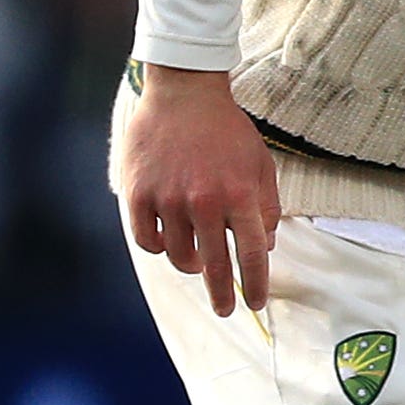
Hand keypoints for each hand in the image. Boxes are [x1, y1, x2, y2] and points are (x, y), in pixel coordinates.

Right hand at [118, 66, 282, 317]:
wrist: (184, 96)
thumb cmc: (227, 132)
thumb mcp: (261, 164)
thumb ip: (266, 205)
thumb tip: (267, 244)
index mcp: (240, 195)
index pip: (253, 252)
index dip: (256, 282)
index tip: (256, 302)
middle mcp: (204, 202)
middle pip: (215, 265)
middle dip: (222, 294)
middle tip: (225, 309)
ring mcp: (168, 199)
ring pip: (177, 256)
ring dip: (191, 265)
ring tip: (198, 261)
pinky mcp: (137, 194)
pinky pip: (147, 240)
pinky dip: (159, 248)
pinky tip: (168, 242)